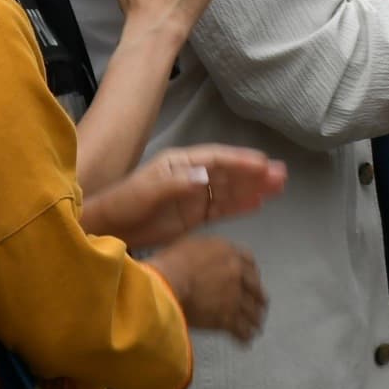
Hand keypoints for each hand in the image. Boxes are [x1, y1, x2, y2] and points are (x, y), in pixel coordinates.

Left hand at [80, 145, 286, 247]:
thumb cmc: (123, 205)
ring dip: (253, 188)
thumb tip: (206, 176)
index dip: (240, 160)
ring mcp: (193, 197)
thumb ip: (175, 184)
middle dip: (254, 173)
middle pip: (228, 172)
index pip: (216, 159)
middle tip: (281, 175)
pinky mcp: (193, 217)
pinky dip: (240, 205)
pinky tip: (259, 204)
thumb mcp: (146, 192)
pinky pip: (222, 209)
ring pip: (229, 190)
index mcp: (179, 164)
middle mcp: (190, 176)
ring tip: (279, 187)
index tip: (263, 164)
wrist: (106, 230)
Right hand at [141, 233, 264, 338]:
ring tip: (255, 327)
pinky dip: (244, 336)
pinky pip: (241, 329)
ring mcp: (234, 296)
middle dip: (259, 298)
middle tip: (260, 305)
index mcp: (227, 253)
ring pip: (252, 311)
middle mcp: (235, 273)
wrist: (165, 284)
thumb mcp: (188, 246)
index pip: (248, 261)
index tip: (253, 279)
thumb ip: (204, 251)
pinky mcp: (227, 318)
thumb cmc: (169, 265)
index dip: (252, 272)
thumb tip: (202, 256)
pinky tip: (245, 340)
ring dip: (254, 320)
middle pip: (255, 288)